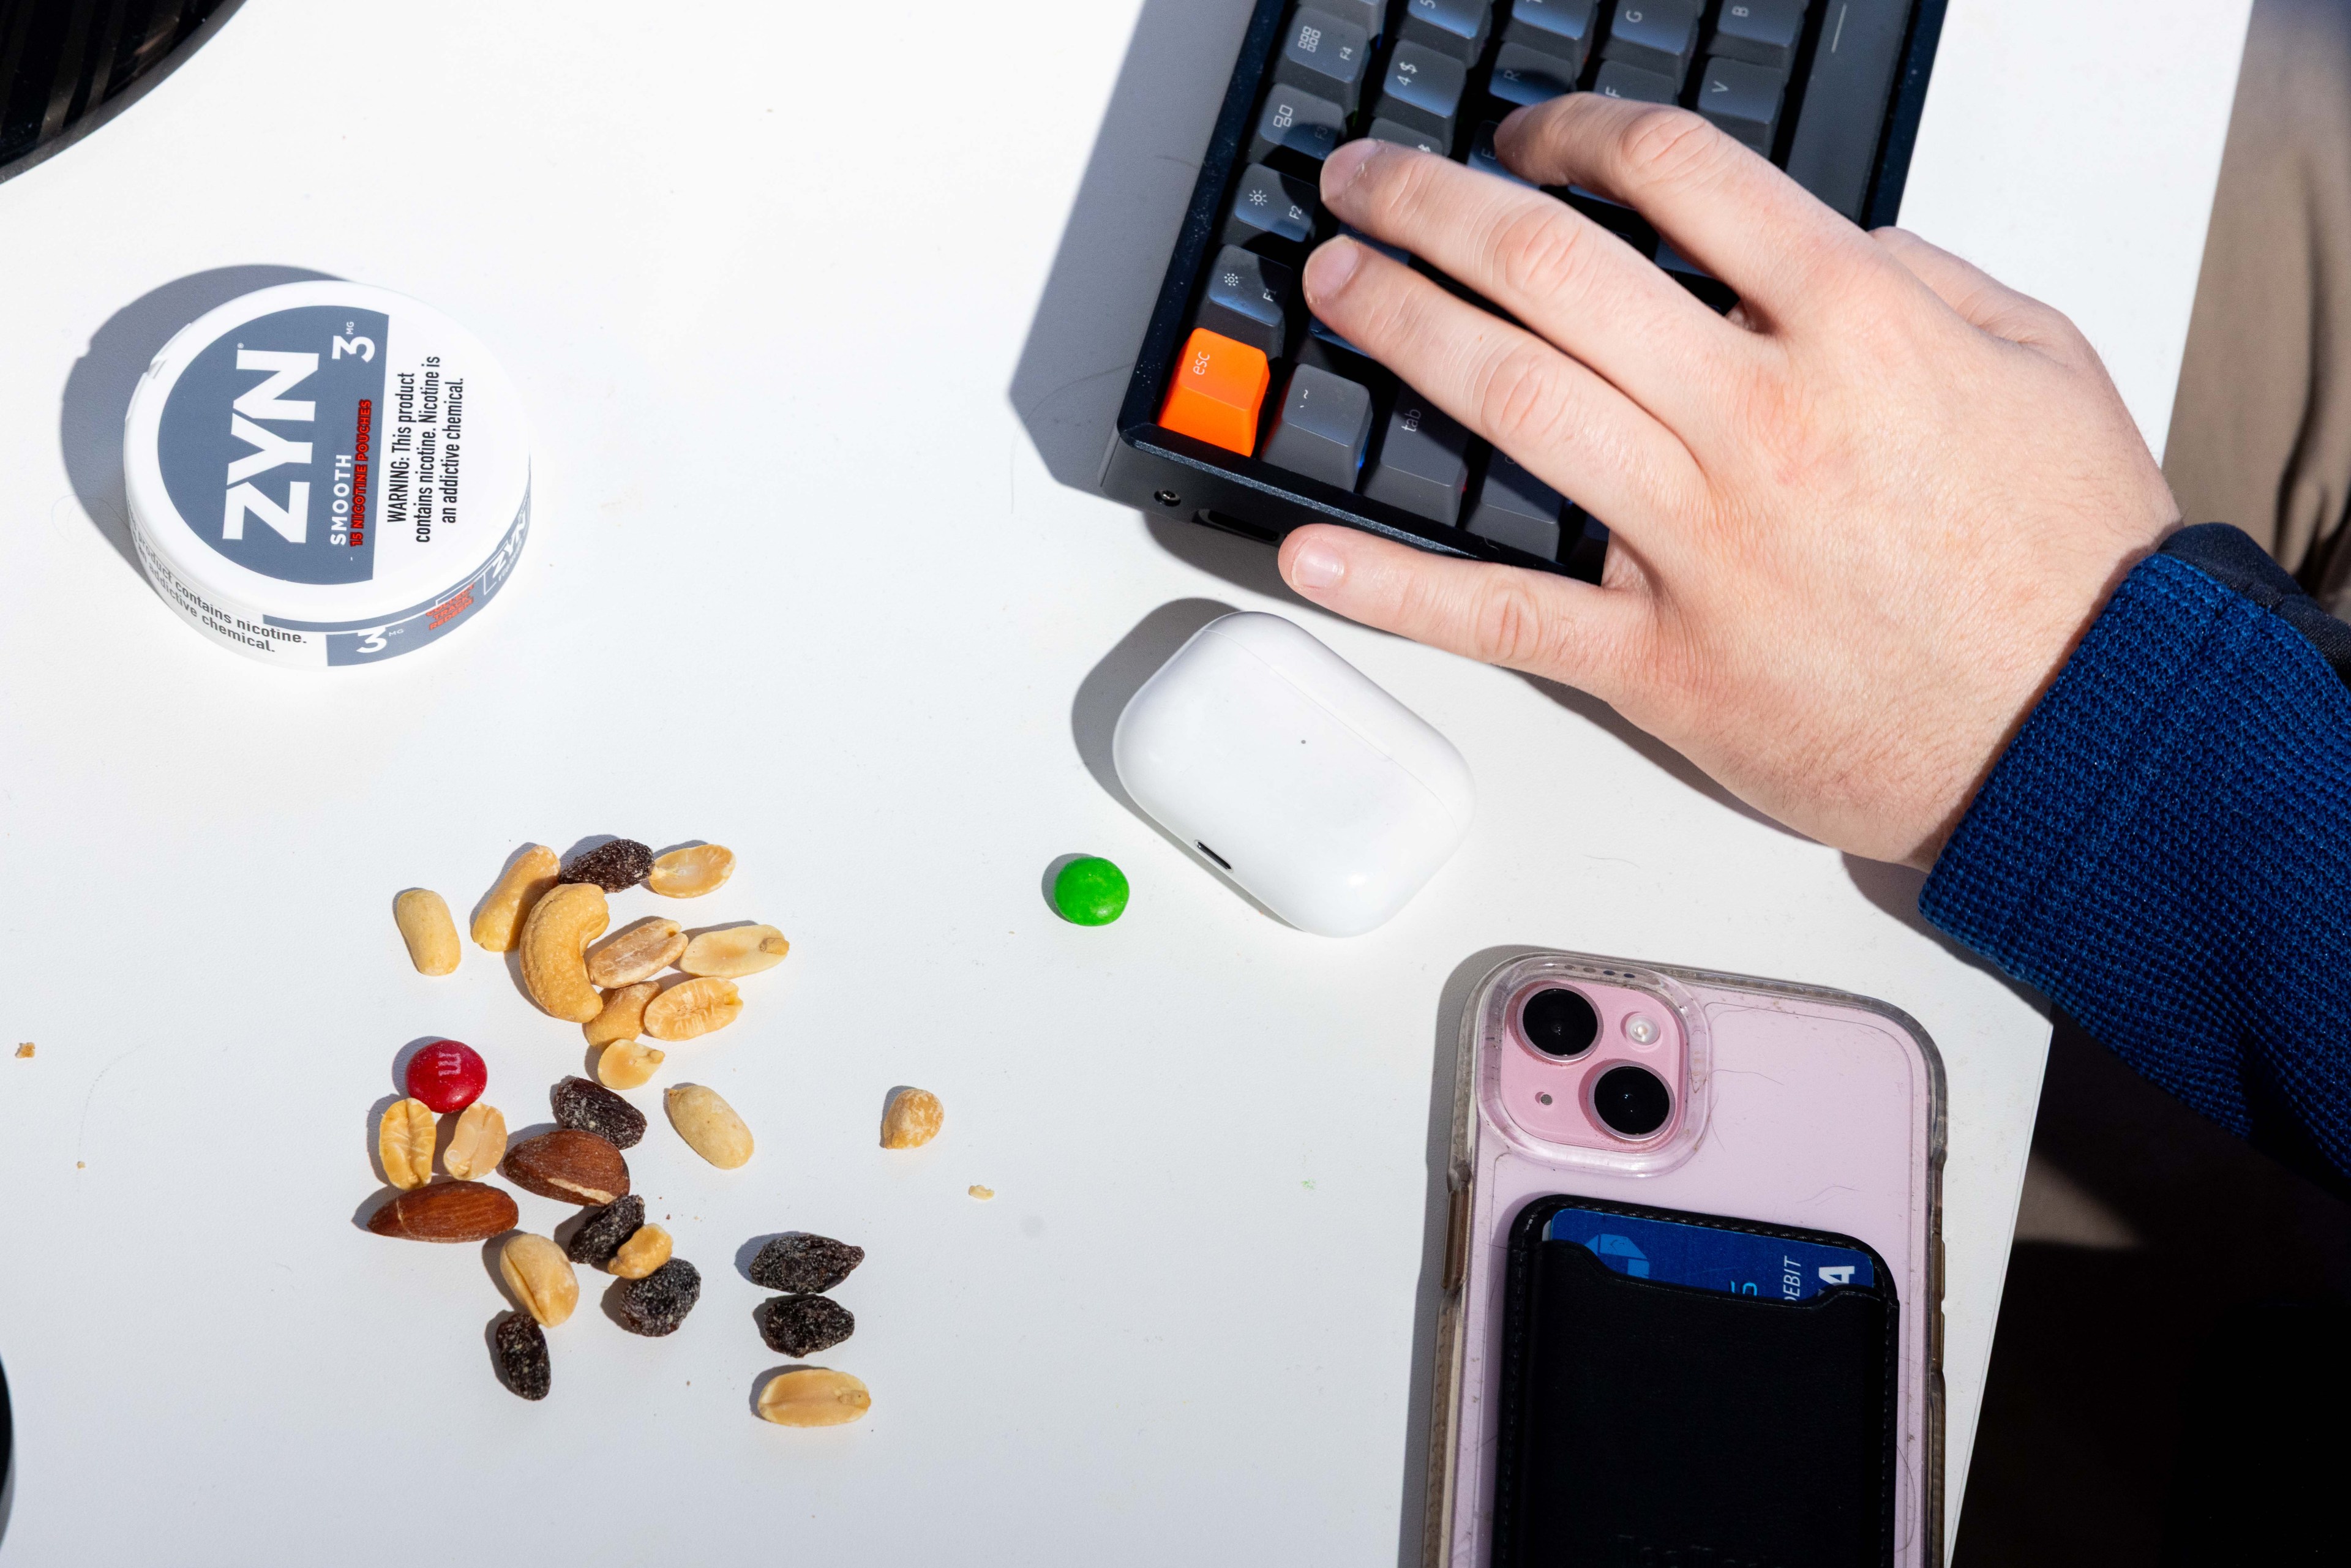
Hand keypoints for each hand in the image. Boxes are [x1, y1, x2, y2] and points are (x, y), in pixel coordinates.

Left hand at [1276, 97, 2177, 867]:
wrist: (2089, 732)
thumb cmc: (2068, 556)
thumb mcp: (2036, 359)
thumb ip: (1915, 276)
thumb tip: (1802, 240)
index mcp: (1854, 327)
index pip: (1678, 174)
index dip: (1576, 133)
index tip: (1524, 138)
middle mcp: (1759, 420)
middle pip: (1553, 272)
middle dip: (1434, 208)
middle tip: (1361, 183)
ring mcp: (1699, 546)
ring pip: (1511, 405)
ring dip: (1400, 330)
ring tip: (1331, 285)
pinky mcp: (1662, 664)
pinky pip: (1502, 614)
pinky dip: (1393, 585)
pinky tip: (1306, 549)